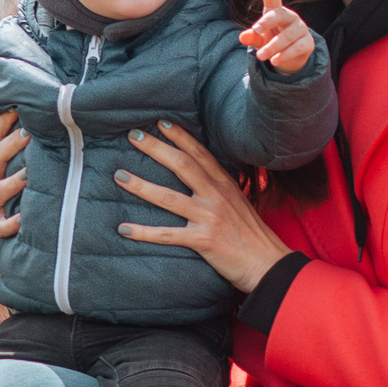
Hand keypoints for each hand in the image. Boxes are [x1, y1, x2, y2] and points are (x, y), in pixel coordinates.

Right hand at [0, 109, 29, 241]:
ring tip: (28, 175)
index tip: (16, 107)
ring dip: (11, 182)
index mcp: (1, 166)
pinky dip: (9, 223)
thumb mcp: (30, 172)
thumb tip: (63, 123)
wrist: (17, 241)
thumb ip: (39, 150)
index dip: (3, 122)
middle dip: (10, 145)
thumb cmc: (29, 199)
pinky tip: (22, 219)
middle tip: (28, 134)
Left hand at [113, 120, 294, 291]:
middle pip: (182, 165)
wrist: (268, 263)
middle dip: (156, 148)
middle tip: (133, 135)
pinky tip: (124, 229)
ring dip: (141, 186)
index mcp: (224, 184)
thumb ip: (217, 188)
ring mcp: (210, 217)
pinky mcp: (204, 240)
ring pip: (169, 198)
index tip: (161, 122)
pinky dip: (144, 233)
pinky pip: (168, 235)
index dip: (180, 136)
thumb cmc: (251, 234)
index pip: (200, 153)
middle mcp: (216, 196)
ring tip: (119, 176)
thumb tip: (198, 177)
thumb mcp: (238, 202)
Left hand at [239, 0, 315, 72]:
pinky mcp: (308, 43)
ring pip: (287, 36)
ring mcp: (301, 29)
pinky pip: (297, 48)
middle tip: (256, 30)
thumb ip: (252, 38)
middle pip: (280, 14)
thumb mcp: (260, 40)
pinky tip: (275, 61)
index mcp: (276, 12)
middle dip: (267, 22)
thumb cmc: (272, 42)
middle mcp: (290, 17)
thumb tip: (242, 37)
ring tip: (261, 56)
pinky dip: (285, 55)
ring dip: (273, 46)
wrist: (291, 59)